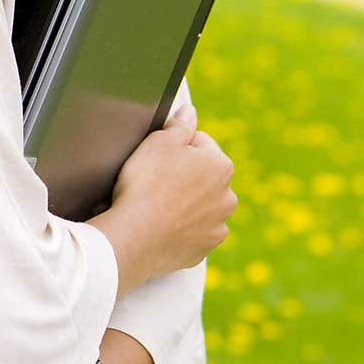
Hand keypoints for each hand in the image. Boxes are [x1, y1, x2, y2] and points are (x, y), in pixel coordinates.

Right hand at [102, 97, 236, 282]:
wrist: (135, 236)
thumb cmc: (147, 183)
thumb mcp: (160, 141)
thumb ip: (180, 124)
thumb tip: (190, 112)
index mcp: (221, 166)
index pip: (200, 143)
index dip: (175, 146)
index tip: (157, 156)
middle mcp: (227, 197)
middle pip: (203, 177)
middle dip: (185, 176)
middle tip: (155, 179)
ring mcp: (216, 227)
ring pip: (200, 206)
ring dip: (185, 203)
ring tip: (157, 205)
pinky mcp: (202, 250)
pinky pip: (192, 233)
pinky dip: (180, 228)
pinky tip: (161, 226)